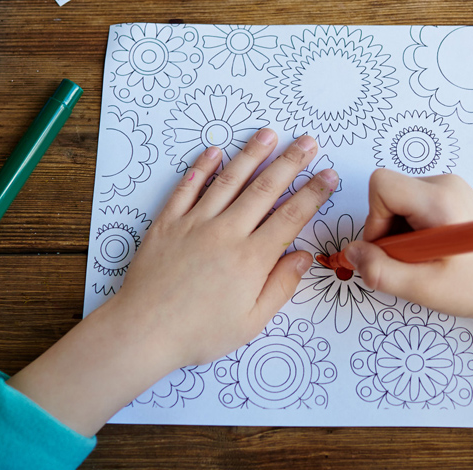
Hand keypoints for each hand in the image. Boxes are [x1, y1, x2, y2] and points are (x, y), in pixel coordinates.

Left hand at [7, 129, 338, 435]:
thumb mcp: (251, 321)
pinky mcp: (168, 223)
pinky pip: (187, 188)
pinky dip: (201, 168)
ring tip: (269, 134)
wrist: (144, 331)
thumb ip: (281, 286)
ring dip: (251, 155)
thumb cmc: (200, 333)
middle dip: (290, 162)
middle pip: (265, 189)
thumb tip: (303, 257)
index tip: (328, 175)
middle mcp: (226, 233)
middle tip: (307, 141)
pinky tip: (214, 152)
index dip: (313, 193)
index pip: (291, 217)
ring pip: (229, 181)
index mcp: (252, 258)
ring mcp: (195, 224)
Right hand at [342, 169, 472, 322]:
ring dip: (401, 234)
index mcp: (439, 200)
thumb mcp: (423, 288)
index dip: (374, 220)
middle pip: (389, 195)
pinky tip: (435, 253)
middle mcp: (445, 184)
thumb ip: (380, 271)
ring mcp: (450, 188)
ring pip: (400, 202)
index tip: (390, 250)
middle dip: (388, 231)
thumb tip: (351, 253)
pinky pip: (414, 206)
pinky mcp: (453, 197)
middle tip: (412, 262)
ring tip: (427, 260)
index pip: (381, 185)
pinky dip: (414, 232)